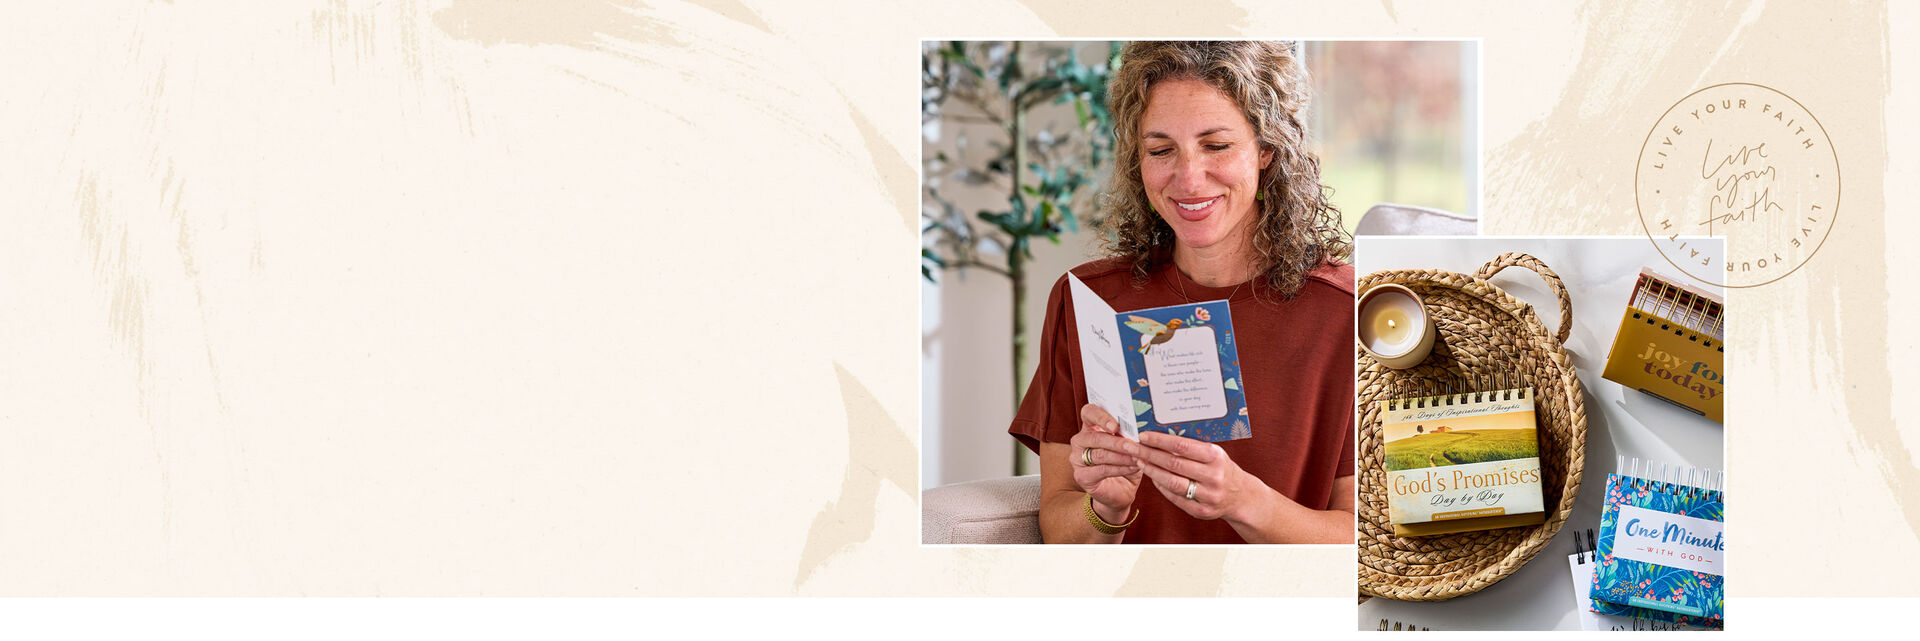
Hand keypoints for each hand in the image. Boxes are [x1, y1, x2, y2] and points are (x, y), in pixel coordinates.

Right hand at [1068, 404, 1141, 522]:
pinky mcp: (1081, 476)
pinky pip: (1102, 470)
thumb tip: (1144, 426)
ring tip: (1138, 458)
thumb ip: (1130, 435)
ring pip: (1100, 454)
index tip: (1116, 426)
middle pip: (1095, 437)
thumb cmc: (1125, 464)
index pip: (1089, 413)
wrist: (1121, 493)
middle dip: (1116, 442)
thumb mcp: (1129, 446)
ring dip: (1122, 456)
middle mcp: (1080, 441)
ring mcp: (1077, 459)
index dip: (1101, 417)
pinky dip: (1120, 469)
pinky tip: (1133, 468)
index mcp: (1090, 428)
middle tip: (1133, 445)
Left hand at [1126, 431, 1268, 521]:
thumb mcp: (1213, 452)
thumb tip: (1160, 433)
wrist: (1241, 496)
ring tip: (1139, 461)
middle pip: (1174, 464)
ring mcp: (1208, 496)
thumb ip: (1192, 445)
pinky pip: (1175, 497)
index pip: (1182, 446)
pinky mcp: (1201, 511)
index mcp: (1215, 456)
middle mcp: (1213, 476)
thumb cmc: (1221, 467)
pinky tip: (1153, 477)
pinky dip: (1161, 487)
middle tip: (1133, 448)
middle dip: (1150, 455)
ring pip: (1172, 482)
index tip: (1143, 436)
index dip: (1160, 440)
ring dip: (1152, 471)